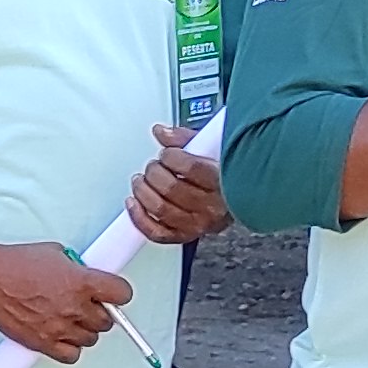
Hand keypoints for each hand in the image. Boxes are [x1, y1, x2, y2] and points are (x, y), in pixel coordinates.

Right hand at [0, 237, 130, 362]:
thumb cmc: (15, 263)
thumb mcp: (55, 253)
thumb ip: (77, 269)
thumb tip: (88, 277)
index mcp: (81, 282)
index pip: (122, 294)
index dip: (119, 293)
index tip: (114, 294)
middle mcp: (74, 307)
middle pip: (107, 321)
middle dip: (100, 313)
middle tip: (88, 305)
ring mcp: (59, 327)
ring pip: (90, 339)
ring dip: (84, 330)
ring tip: (70, 319)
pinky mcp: (43, 343)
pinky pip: (71, 356)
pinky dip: (70, 348)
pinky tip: (62, 336)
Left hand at [127, 123, 227, 244]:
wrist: (234, 200)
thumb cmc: (223, 174)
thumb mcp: (209, 149)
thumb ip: (184, 138)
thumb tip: (161, 132)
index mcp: (223, 182)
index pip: (190, 168)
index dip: (170, 157)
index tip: (167, 153)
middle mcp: (212, 207)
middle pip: (171, 188)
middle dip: (154, 172)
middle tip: (153, 166)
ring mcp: (198, 224)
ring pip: (161, 209)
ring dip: (143, 191)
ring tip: (141, 180)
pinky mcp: (185, 235)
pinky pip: (157, 233)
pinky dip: (139, 217)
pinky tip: (133, 202)